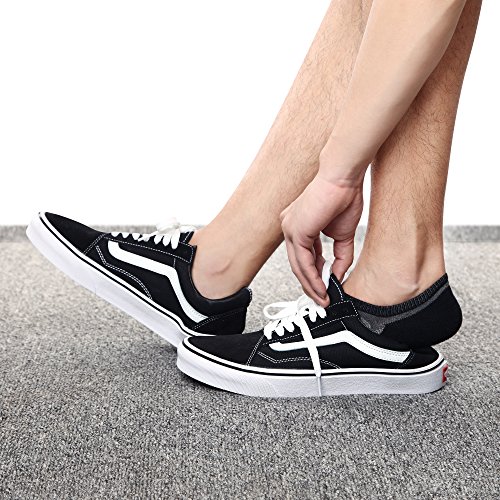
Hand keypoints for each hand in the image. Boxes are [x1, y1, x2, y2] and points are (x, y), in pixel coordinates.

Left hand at [280, 172, 363, 306]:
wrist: (343, 178)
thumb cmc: (343, 197)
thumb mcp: (343, 235)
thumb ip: (340, 257)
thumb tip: (338, 275)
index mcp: (298, 226)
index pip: (303, 257)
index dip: (314, 275)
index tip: (324, 288)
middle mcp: (289, 228)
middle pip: (297, 265)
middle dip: (310, 285)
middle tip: (322, 299)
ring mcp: (290, 229)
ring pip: (298, 266)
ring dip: (312, 285)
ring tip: (323, 298)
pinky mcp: (295, 231)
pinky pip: (302, 261)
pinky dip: (312, 276)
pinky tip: (321, 286)